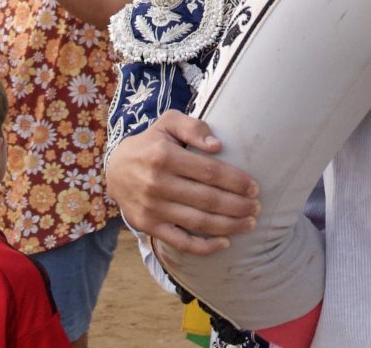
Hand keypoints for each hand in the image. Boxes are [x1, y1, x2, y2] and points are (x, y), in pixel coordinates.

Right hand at [108, 111, 258, 255]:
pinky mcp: (148, 226)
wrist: (114, 170)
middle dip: (237, 205)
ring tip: (249, 223)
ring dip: (228, 225)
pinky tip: (224, 243)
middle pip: (207, 199)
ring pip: (198, 222)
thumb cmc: (151, 143)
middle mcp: (157, 184)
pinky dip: (203, 247)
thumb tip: (217, 145)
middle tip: (256, 207)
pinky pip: (179, 241)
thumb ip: (193, 127)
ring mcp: (152, 208)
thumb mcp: (168, 123)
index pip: (209, 172)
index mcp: (165, 156)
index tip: (254, 187)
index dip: (235, 181)